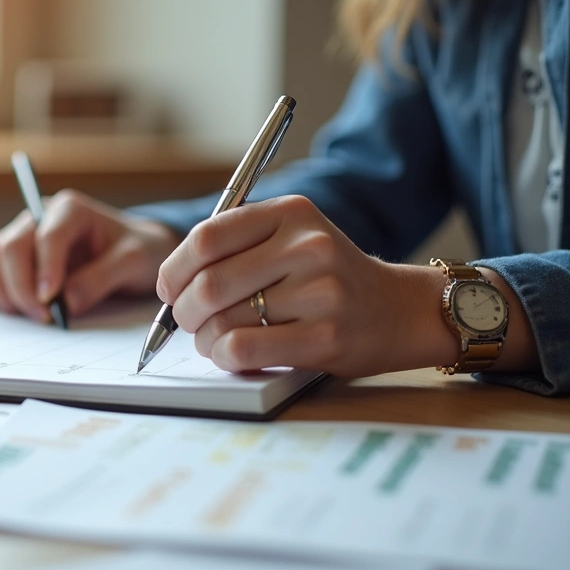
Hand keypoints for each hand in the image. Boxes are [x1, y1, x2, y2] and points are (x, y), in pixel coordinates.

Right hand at [0, 190, 179, 321]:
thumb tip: (66, 304)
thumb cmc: (135, 251)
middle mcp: (36, 219)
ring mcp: (18, 240)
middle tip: (44, 318)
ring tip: (32, 316)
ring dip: (1, 292)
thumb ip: (100, 280)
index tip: (52, 302)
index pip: (46, 236)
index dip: (45, 270)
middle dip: (20, 288)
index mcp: (68, 210)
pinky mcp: (7, 264)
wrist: (134, 253)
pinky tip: (6, 310)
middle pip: (7, 248)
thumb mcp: (133, 262)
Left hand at [156, 195, 456, 376]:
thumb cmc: (328, 279)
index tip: (169, 289)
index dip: (174, 269)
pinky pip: (244, 349)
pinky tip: (231, 355)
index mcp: (291, 213)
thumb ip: (237, 247)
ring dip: (204, 339)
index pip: (206, 237)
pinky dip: (223, 357)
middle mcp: (307, 246)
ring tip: (214, 340)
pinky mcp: (325, 336)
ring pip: (222, 321)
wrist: (400, 309)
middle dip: (183, 311)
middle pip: (207, 284)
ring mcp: (320, 291)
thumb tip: (170, 283)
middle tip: (188, 322)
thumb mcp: (292, 240)